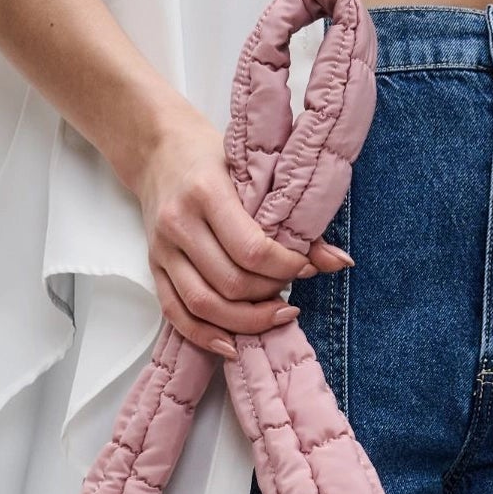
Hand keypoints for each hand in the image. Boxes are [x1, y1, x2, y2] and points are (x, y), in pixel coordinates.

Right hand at [125, 101, 352, 357]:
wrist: (157, 150)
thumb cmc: (211, 158)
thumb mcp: (254, 173)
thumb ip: (294, 220)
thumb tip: (338, 262)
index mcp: (207, 192)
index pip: (251, 250)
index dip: (284, 268)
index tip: (305, 268)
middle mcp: (180, 223)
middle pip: (230, 283)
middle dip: (268, 295)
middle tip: (290, 292)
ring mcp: (163, 249)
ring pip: (204, 305)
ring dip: (244, 321)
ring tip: (273, 316)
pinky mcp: (153, 267)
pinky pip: (177, 314)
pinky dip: (205, 336)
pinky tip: (232, 343)